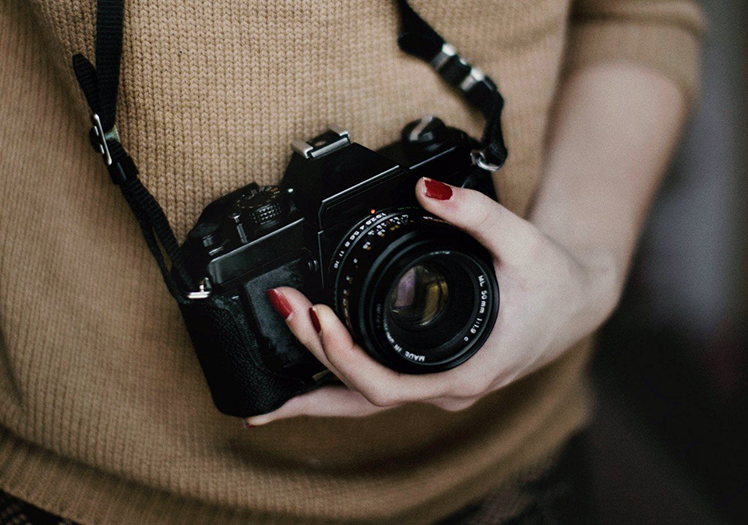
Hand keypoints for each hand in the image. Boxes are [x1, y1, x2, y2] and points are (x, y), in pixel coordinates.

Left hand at [247, 178, 620, 425]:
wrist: (576, 302)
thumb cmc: (555, 283)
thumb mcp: (525, 241)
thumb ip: (477, 213)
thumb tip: (427, 190)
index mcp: (468, 370)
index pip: (388, 386)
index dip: (344, 358)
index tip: (316, 317)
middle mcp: (447, 389)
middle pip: (364, 400)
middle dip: (313, 365)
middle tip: (282, 312)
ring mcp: (438, 387)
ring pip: (366, 405)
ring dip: (317, 391)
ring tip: (266, 395)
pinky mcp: (432, 375)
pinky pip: (377, 390)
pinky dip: (338, 385)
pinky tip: (308, 379)